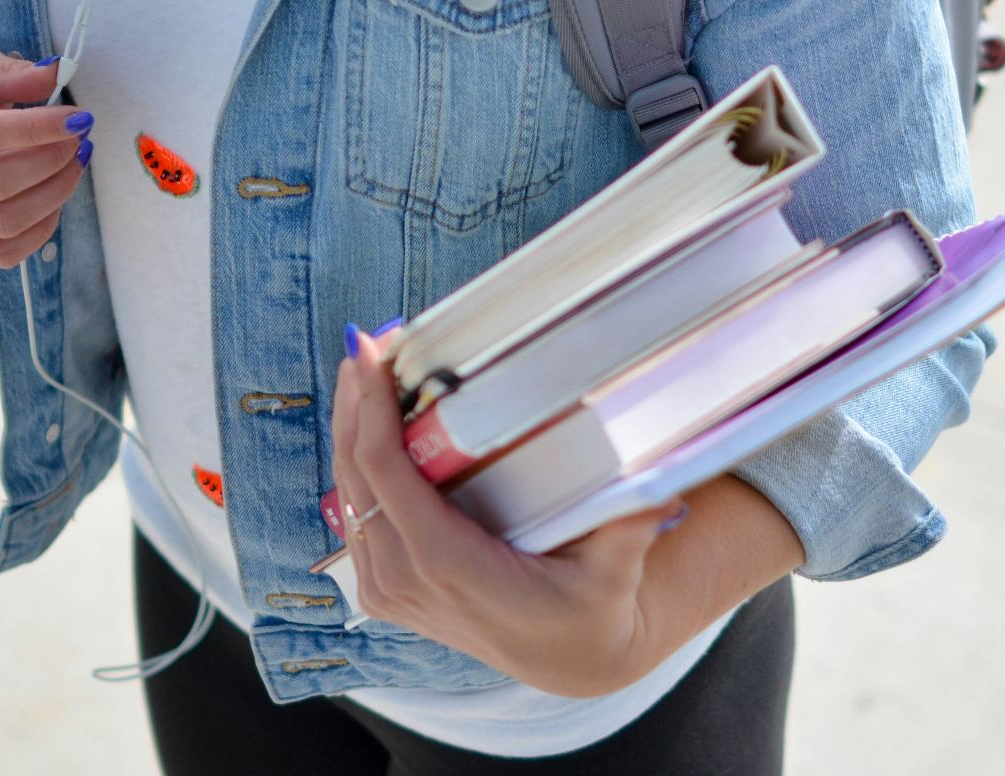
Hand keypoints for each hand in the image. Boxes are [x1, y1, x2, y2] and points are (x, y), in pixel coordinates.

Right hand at [0, 48, 93, 267]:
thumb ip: (10, 74)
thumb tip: (54, 75)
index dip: (35, 130)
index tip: (78, 119)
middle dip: (51, 162)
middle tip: (80, 141)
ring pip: (2, 224)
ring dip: (54, 194)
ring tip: (73, 164)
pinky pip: (0, 253)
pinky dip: (40, 228)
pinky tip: (53, 198)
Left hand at [330, 325, 687, 698]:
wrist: (570, 661)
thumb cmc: (590, 610)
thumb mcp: (615, 573)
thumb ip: (629, 529)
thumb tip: (658, 488)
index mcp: (448, 566)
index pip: (385, 474)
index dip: (371, 409)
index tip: (371, 353)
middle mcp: (405, 580)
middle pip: (354, 474)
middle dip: (354, 402)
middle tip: (366, 342)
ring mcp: (389, 590)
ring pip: (346, 493)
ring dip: (350, 428)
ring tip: (364, 368)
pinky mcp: (386, 590)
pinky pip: (355, 517)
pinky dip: (356, 465)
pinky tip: (367, 423)